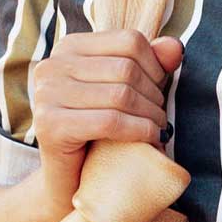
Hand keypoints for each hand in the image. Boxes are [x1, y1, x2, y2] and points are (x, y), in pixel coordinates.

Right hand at [34, 29, 183, 216]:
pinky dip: (140, 131)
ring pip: (121, 95)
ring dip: (151, 115)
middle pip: (126, 68)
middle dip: (154, 95)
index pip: (129, 40)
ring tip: (158, 129)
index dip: (156, 66)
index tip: (159, 91)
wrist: (71, 181)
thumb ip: (150, 65)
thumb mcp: (125, 91)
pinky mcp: (49, 125)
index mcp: (69, 47)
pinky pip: (110, 122)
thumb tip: (176, 47)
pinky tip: (152, 139)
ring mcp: (46, 94)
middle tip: (160, 117)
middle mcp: (52, 65)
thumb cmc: (101, 132)